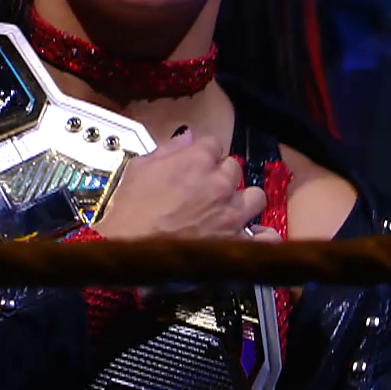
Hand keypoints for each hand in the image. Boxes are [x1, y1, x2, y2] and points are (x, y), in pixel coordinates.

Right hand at [93, 131, 265, 241]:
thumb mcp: (137, 169)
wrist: (124, 252)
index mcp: (196, 160)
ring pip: (256, 197)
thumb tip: (186, 137)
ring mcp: (231, 214)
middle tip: (206, 191)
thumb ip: (167, 150)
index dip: (204, 156)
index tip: (198, 165)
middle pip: (234, 169)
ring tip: (229, 212)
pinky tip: (253, 237)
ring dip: (244, 202)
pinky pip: (265, 238)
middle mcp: (219, 184)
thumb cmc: (127, 214)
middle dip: (222, 178)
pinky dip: (262, 238)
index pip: (214, 144)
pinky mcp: (235, 243)